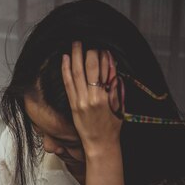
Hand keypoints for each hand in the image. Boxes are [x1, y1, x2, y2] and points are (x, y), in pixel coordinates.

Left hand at [61, 41, 121, 157]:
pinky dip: (65, 69)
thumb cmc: (112, 127)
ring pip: (76, 73)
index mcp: (106, 97)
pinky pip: (68, 83)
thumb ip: (116, 87)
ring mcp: (80, 101)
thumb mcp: (120, 106)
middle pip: (89, 69)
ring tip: (75, 43)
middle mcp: (92, 98)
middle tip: (85, 40)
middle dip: (87, 52)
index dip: (102, 57)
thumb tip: (112, 69)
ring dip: (75, 56)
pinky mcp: (73, 105)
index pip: (104, 71)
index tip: (101, 47)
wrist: (100, 145)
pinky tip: (64, 59)